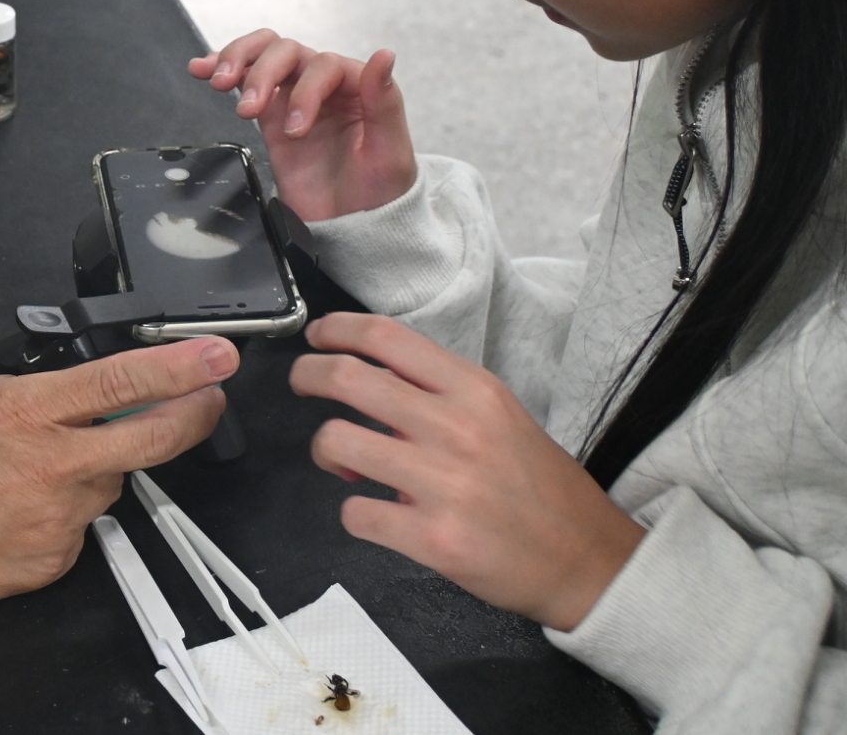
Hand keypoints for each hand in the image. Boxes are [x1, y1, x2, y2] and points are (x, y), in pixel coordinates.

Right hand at [0, 339, 237, 611]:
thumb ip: (27, 399)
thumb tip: (66, 402)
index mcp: (28, 411)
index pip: (123, 381)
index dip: (181, 367)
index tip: (216, 357)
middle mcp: (54, 465)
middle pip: (154, 438)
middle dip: (194, 413)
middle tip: (208, 399)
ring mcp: (58, 519)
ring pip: (106, 484)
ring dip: (90, 471)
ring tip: (28, 474)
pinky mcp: (52, 561)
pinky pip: (77, 529)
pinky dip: (59, 515)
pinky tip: (14, 511)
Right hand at [189, 29, 417, 220]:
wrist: (351, 230)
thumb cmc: (379, 194)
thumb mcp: (390, 152)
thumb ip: (385, 102)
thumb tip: (384, 55)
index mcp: (359, 88)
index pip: (324, 65)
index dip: (305, 91)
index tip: (295, 131)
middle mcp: (326, 86)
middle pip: (287, 52)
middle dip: (263, 74)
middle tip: (248, 109)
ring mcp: (295, 97)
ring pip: (264, 55)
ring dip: (239, 60)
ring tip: (220, 82)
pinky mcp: (271, 116)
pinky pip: (245, 81)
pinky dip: (221, 67)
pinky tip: (202, 68)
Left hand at [290, 313, 644, 631]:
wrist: (589, 562)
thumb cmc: (539, 488)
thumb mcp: (499, 416)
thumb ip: (438, 394)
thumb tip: (372, 384)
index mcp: (474, 390)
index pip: (386, 337)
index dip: (336, 329)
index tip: (317, 336)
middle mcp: (456, 428)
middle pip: (346, 378)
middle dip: (306, 377)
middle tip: (301, 385)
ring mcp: (443, 483)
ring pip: (336, 441)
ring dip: (325, 451)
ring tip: (346, 464)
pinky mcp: (433, 538)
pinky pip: (355, 512)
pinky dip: (354, 512)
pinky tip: (376, 514)